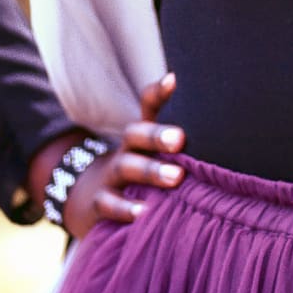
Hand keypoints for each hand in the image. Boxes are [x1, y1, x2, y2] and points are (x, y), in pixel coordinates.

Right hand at [29, 72, 185, 239]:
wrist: (88, 197)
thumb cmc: (136, 169)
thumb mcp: (152, 153)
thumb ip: (177, 137)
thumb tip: (204, 109)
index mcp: (141, 134)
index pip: (147, 106)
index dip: (158, 93)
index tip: (173, 80)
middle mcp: (126, 150)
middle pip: (136, 135)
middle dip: (157, 135)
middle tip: (180, 138)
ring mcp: (110, 176)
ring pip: (125, 167)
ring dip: (150, 171)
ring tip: (176, 176)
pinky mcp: (99, 204)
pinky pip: (109, 204)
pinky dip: (125, 209)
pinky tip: (143, 212)